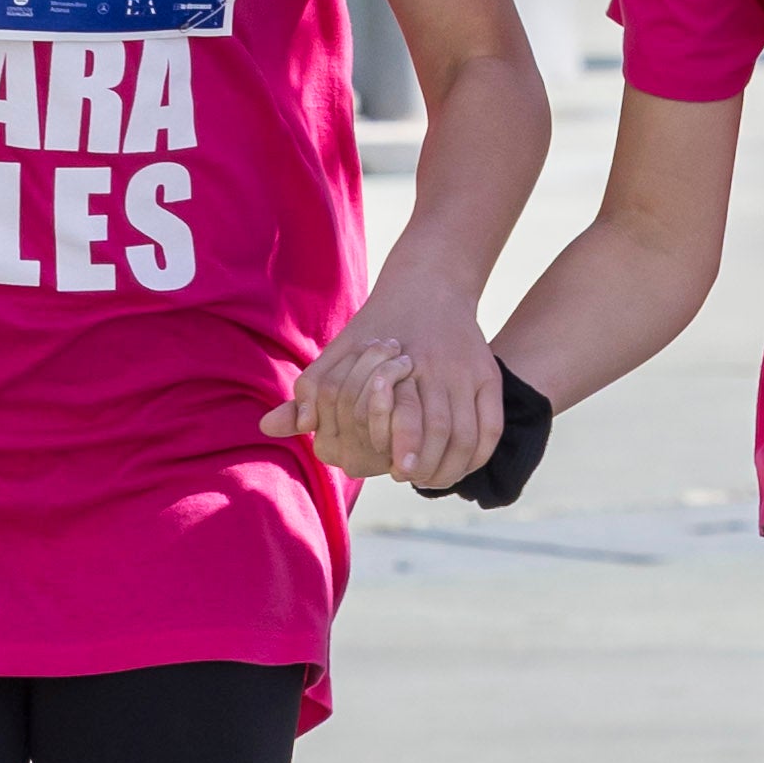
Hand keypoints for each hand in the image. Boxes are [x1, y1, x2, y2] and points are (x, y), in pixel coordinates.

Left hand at [267, 269, 503, 490]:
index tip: (392, 469)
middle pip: (440, 431)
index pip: (405, 419)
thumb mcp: (337, 352)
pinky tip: (459, 465)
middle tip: (411, 478)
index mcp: (399, 364)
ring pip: (469, 434)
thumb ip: (309, 391)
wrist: (427, 284)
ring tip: (432, 478)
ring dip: (452, 465)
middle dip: (428, 464)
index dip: (400, 450)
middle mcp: (437, 367)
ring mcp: (467, 372)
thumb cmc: (374, 327)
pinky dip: (478, 453)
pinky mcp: (487, 376)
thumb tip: (273, 426)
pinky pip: (490, 426)